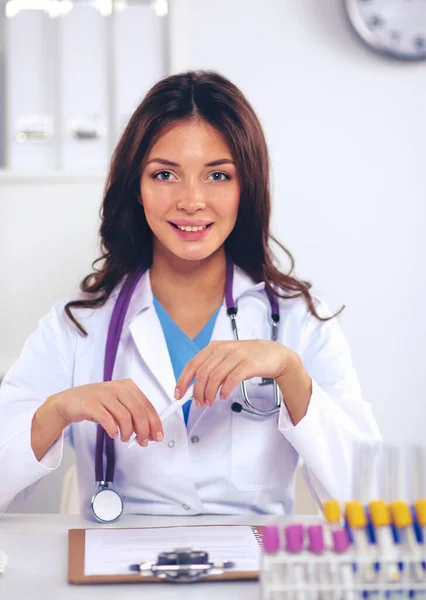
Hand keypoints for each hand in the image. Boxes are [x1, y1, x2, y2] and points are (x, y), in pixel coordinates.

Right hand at [49, 379, 162, 446]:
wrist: (69, 402)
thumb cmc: (97, 405)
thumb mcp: (118, 405)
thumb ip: (134, 415)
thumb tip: (149, 432)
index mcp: (128, 386)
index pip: (147, 405)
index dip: (154, 422)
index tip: (157, 436)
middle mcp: (117, 387)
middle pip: (138, 411)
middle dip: (143, 430)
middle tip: (142, 442)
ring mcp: (103, 394)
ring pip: (125, 416)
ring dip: (127, 432)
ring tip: (124, 438)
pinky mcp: (91, 404)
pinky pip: (107, 419)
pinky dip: (113, 430)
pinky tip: (113, 434)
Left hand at [175, 340, 296, 406]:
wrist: (273, 354)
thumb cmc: (248, 357)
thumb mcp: (226, 358)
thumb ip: (211, 368)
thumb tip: (194, 387)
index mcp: (214, 347)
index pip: (193, 364)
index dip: (183, 380)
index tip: (178, 394)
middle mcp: (223, 349)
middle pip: (203, 373)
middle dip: (197, 391)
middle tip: (199, 403)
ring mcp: (236, 355)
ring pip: (215, 377)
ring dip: (210, 393)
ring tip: (210, 401)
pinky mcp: (248, 364)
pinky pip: (231, 380)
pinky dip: (224, 390)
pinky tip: (223, 396)